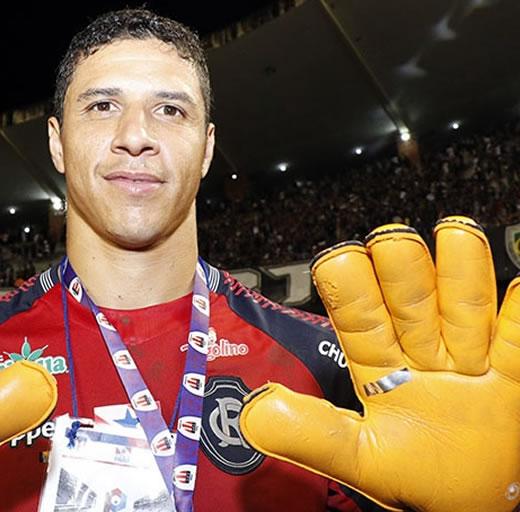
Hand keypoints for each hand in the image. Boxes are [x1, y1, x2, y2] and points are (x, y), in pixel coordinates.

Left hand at [240, 216, 519, 511]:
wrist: (475, 504)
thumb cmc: (418, 479)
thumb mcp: (361, 459)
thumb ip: (311, 434)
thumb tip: (255, 411)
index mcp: (382, 370)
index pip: (362, 322)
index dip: (351, 292)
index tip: (338, 261)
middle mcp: (424, 355)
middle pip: (412, 305)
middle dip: (402, 274)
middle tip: (390, 240)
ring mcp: (470, 362)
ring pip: (464, 310)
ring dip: (460, 275)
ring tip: (454, 232)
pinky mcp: (512, 376)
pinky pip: (515, 339)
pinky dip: (517, 312)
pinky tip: (516, 279)